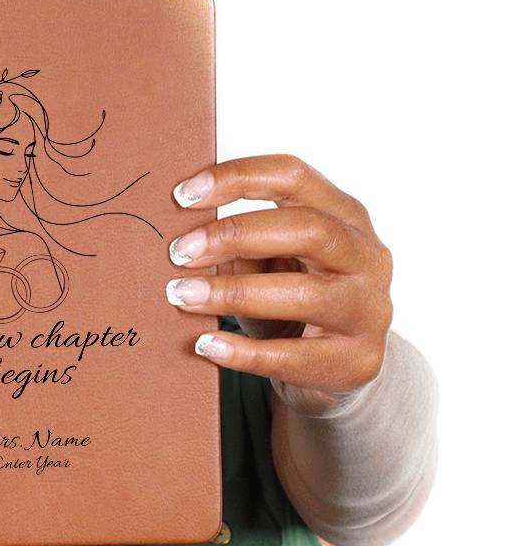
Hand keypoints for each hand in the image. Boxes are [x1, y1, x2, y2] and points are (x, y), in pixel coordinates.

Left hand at [164, 154, 392, 414]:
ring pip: (302, 294)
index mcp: (345, 216)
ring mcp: (366, 311)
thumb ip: (241, 245)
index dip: (237, 178)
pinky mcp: (355, 362)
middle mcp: (366, 257)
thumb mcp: (272, 264)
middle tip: (179, 252)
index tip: (183, 194)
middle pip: (307, 228)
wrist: (341, 368)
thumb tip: (184, 236)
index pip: (293, 177)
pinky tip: (206, 344)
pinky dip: (244, 352)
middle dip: (235, 235)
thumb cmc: (297, 302)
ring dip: (232, 293)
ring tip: (182, 295)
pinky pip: (293, 356)